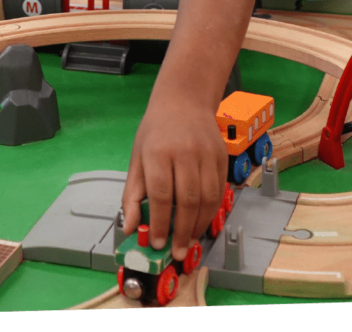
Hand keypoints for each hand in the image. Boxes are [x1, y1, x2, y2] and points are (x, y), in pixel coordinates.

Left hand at [121, 89, 226, 261]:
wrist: (184, 100)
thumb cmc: (156, 130)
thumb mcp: (137, 157)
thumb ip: (133, 194)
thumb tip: (130, 227)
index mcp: (158, 151)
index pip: (160, 194)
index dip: (160, 223)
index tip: (157, 243)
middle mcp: (184, 152)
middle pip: (187, 200)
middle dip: (182, 231)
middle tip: (177, 251)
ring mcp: (206, 153)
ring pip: (207, 198)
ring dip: (199, 225)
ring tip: (189, 241)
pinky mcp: (222, 156)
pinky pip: (219, 191)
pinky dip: (211, 211)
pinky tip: (201, 222)